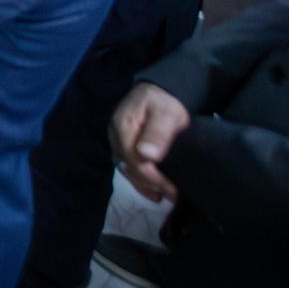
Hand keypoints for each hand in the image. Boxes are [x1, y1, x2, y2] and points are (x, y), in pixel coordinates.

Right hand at [111, 82, 190, 203]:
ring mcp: (116, 140)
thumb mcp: (167, 113)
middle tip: (172, 196)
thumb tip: (146, 154)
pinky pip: (126, 165)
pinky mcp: (121, 144)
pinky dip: (139, 179)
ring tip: (162, 196)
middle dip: (149, 184)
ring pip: (125, 168)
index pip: (135, 159)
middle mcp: (115, 135)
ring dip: (143, 185)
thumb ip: (158, 133)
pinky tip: (152, 188)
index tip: (172, 190)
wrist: (158, 91)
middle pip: (128, 167)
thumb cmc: (165, 101)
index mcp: (124, 126)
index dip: (152, 178)